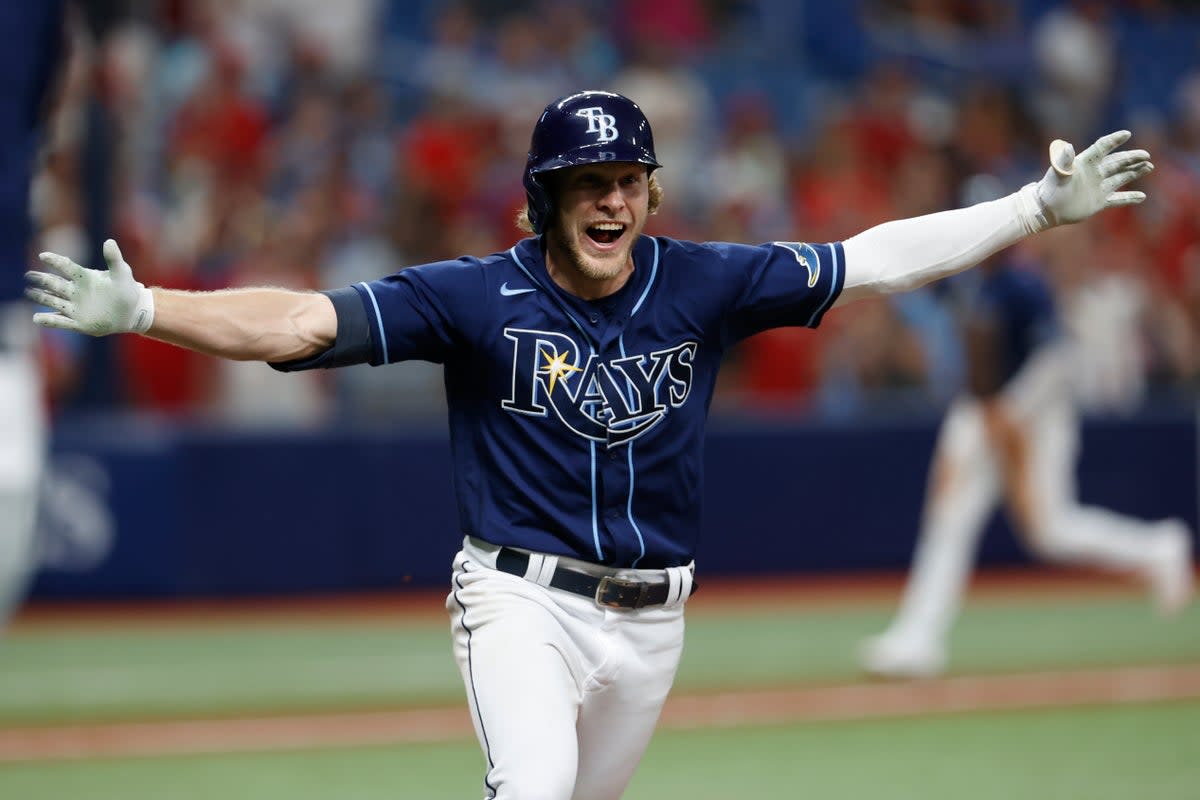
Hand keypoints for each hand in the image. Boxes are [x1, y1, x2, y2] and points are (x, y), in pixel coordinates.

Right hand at [25, 238, 154, 334]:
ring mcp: (76, 308)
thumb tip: (109, 241)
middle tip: (29, 275)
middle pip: (54, 284)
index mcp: (85, 278)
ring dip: (41, 297)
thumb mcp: (122, 273)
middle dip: (41, 279)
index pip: (67, 267)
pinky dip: (49, 320)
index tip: (43, 255)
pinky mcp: (79, 323)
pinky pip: (60, 321)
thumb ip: (114, 259)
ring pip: (53, 301)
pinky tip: (36, 318)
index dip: (55, 261)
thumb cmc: (127, 290)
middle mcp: (76, 292)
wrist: (133, 313)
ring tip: (29, 292)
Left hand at [1031, 130, 1152, 227]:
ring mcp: (1098, 187)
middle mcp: (1094, 173)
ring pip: (1121, 177)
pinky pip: (1118, 199)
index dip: (1114, 140)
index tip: (1126, 134)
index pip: (1102, 148)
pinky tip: (1142, 196)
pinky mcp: (1099, 202)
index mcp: (1085, 163)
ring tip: (1149, 167)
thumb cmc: (1050, 189)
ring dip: (1135, 172)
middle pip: (1117, 162)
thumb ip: (1063, 160)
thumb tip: (1067, 146)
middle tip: (1146, 155)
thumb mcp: (1058, 173)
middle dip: (1132, 158)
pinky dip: (1130, 198)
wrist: (1045, 210)